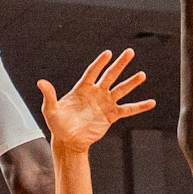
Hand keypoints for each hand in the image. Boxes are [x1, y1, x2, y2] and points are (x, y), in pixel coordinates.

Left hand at [39, 49, 153, 156]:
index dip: (100, 63)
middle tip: (130, 52)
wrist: (69, 141)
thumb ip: (49, 96)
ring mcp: (105, 103)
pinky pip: (127, 109)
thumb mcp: (51, 111)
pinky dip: (139, 107)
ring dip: (131, 83)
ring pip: (121, 90)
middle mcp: (96, 93)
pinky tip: (151, 102)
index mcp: (82, 88)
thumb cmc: (58, 125)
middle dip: (120, 64)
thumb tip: (40, 82)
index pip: (93, 72)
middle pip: (110, 75)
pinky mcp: (111, 116)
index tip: (108, 53)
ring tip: (142, 74)